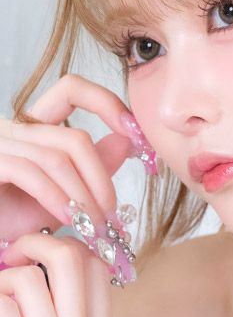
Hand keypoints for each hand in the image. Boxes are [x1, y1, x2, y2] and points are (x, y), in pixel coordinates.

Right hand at [0, 73, 134, 244]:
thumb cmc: (13, 220)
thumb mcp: (64, 195)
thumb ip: (92, 168)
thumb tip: (126, 140)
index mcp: (34, 127)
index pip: (71, 90)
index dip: (106, 102)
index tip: (135, 132)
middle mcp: (13, 128)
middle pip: (74, 138)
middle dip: (100, 179)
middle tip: (111, 214)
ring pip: (57, 159)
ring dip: (83, 197)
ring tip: (94, 226)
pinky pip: (31, 173)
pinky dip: (57, 198)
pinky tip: (70, 220)